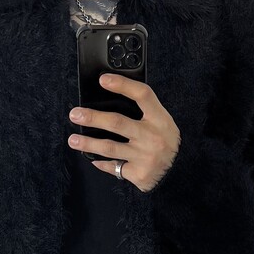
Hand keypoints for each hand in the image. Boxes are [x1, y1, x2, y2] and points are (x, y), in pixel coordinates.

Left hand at [67, 73, 179, 190]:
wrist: (180, 172)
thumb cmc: (166, 142)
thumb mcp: (162, 122)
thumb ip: (143, 112)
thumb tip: (111, 99)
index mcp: (160, 119)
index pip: (142, 95)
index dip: (122, 85)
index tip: (103, 80)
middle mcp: (152, 137)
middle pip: (117, 123)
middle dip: (93, 118)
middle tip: (75, 114)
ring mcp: (145, 156)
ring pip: (110, 147)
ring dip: (88, 143)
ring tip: (73, 140)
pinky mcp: (138, 173)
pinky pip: (114, 167)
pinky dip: (102, 163)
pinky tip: (92, 159)